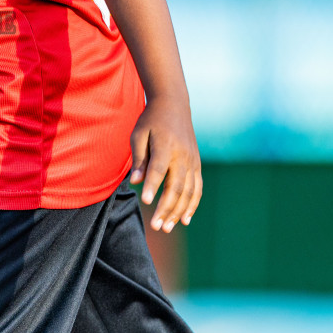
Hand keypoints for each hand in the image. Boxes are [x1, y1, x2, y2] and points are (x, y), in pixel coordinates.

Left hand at [129, 95, 201, 232]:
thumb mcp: (139, 134)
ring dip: (178, 211)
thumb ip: (138, 159)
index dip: (153, 186)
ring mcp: (192, 161)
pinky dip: (192, 205)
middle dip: (166, 208)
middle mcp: (182, 155)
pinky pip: (197, 188)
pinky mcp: (197, 165)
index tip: (146, 202)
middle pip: (176, 185)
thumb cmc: (151, 120)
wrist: (174, 105)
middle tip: (155, 226)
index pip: (158, 169)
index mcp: (165, 145)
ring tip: (166, 227)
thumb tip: (135, 182)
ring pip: (188, 191)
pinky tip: (184, 219)